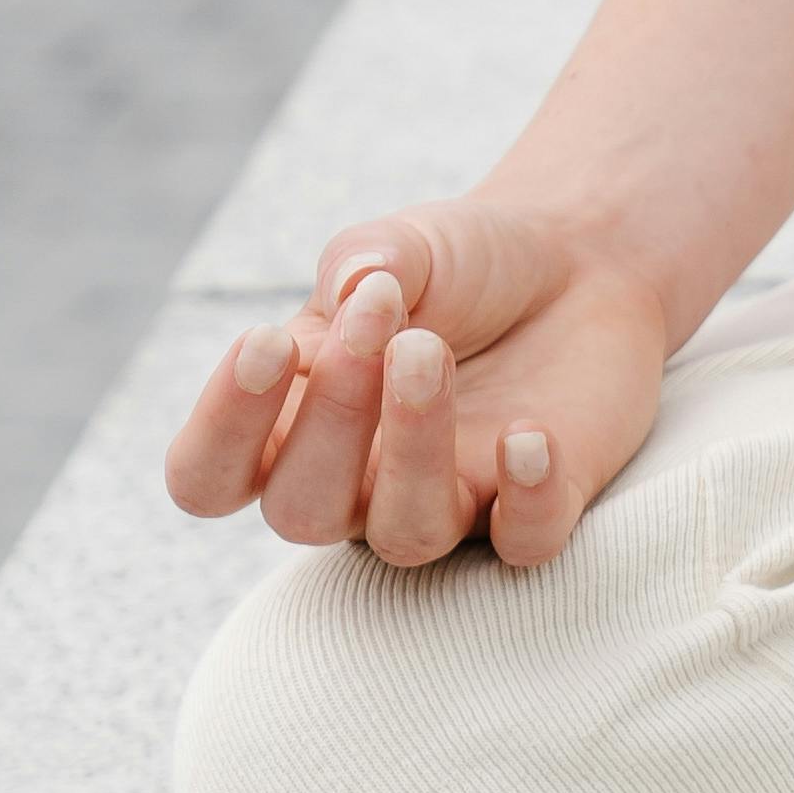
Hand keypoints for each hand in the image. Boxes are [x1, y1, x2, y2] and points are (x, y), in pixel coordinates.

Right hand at [159, 199, 675, 567]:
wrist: (583, 262)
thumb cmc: (465, 266)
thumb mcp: (403, 247)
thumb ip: (362, 264)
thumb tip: (347, 296)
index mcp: (292, 425)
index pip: (210, 476)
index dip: (221, 429)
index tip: (268, 341)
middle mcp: (359, 484)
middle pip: (301, 513)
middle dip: (329, 422)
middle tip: (381, 326)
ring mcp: (449, 502)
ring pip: (406, 535)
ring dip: (413, 448)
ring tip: (428, 350)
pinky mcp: (537, 507)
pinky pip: (523, 545)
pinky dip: (526, 501)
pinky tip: (529, 435)